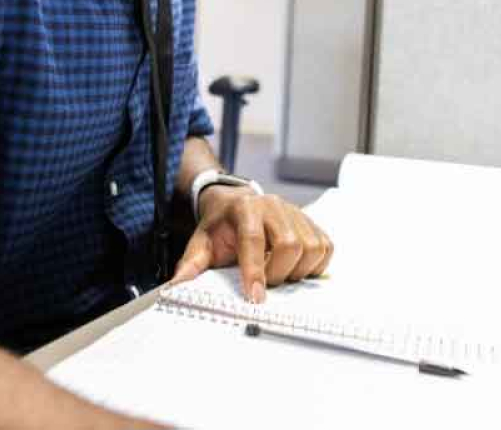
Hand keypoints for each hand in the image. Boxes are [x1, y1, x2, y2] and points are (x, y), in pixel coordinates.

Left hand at [170, 187, 332, 302]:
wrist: (236, 202)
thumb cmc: (220, 226)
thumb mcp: (201, 242)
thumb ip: (190, 265)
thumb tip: (174, 288)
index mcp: (245, 209)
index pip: (253, 240)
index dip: (255, 271)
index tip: (255, 298)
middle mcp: (274, 206)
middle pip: (289, 244)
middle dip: (278, 273)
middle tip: (265, 283)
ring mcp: (296, 212)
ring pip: (311, 247)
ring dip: (297, 271)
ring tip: (279, 274)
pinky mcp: (311, 222)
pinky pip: (326, 247)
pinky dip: (314, 265)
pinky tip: (296, 268)